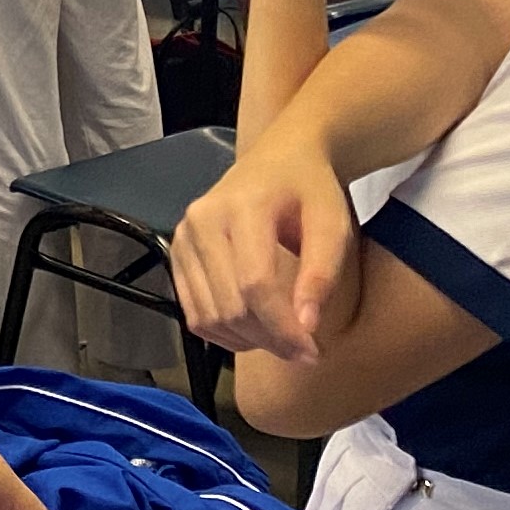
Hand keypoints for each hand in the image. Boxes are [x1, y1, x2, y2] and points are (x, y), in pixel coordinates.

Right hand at [172, 120, 357, 363]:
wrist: (281, 157)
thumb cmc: (311, 189)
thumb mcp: (332, 223)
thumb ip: (322, 273)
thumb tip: (306, 327)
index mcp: (240, 207)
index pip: (254, 284)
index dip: (282, 328)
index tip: (313, 353)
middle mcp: (200, 220)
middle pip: (229, 305)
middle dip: (269, 340)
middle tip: (303, 351)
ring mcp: (182, 236)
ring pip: (208, 315)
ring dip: (246, 341)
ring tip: (280, 339)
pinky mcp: (177, 252)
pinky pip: (193, 311)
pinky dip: (223, 333)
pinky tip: (253, 331)